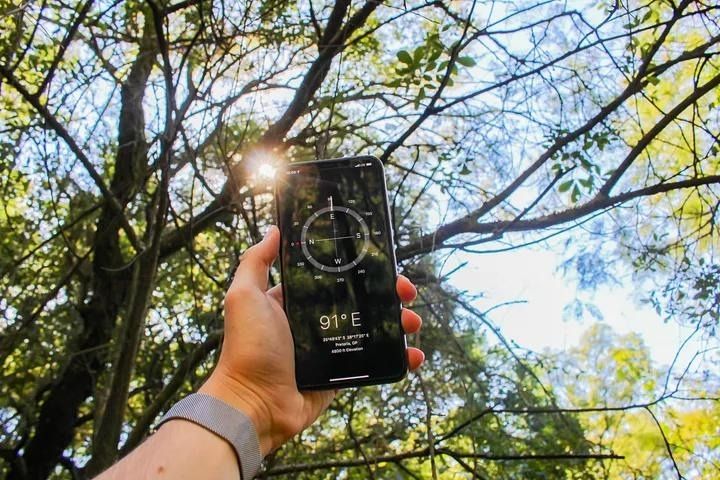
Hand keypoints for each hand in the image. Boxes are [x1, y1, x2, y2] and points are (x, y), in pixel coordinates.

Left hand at [199, 225, 424, 455]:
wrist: (254, 403)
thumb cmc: (247, 348)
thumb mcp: (244, 296)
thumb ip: (256, 262)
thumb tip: (274, 230)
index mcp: (295, 302)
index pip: (334, 278)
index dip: (360, 268)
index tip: (382, 262)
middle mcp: (315, 323)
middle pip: (361, 301)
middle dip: (388, 294)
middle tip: (405, 292)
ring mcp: (331, 350)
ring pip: (373, 330)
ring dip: (398, 323)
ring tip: (412, 322)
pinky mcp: (342, 375)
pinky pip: (374, 363)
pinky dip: (397, 359)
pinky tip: (412, 355)